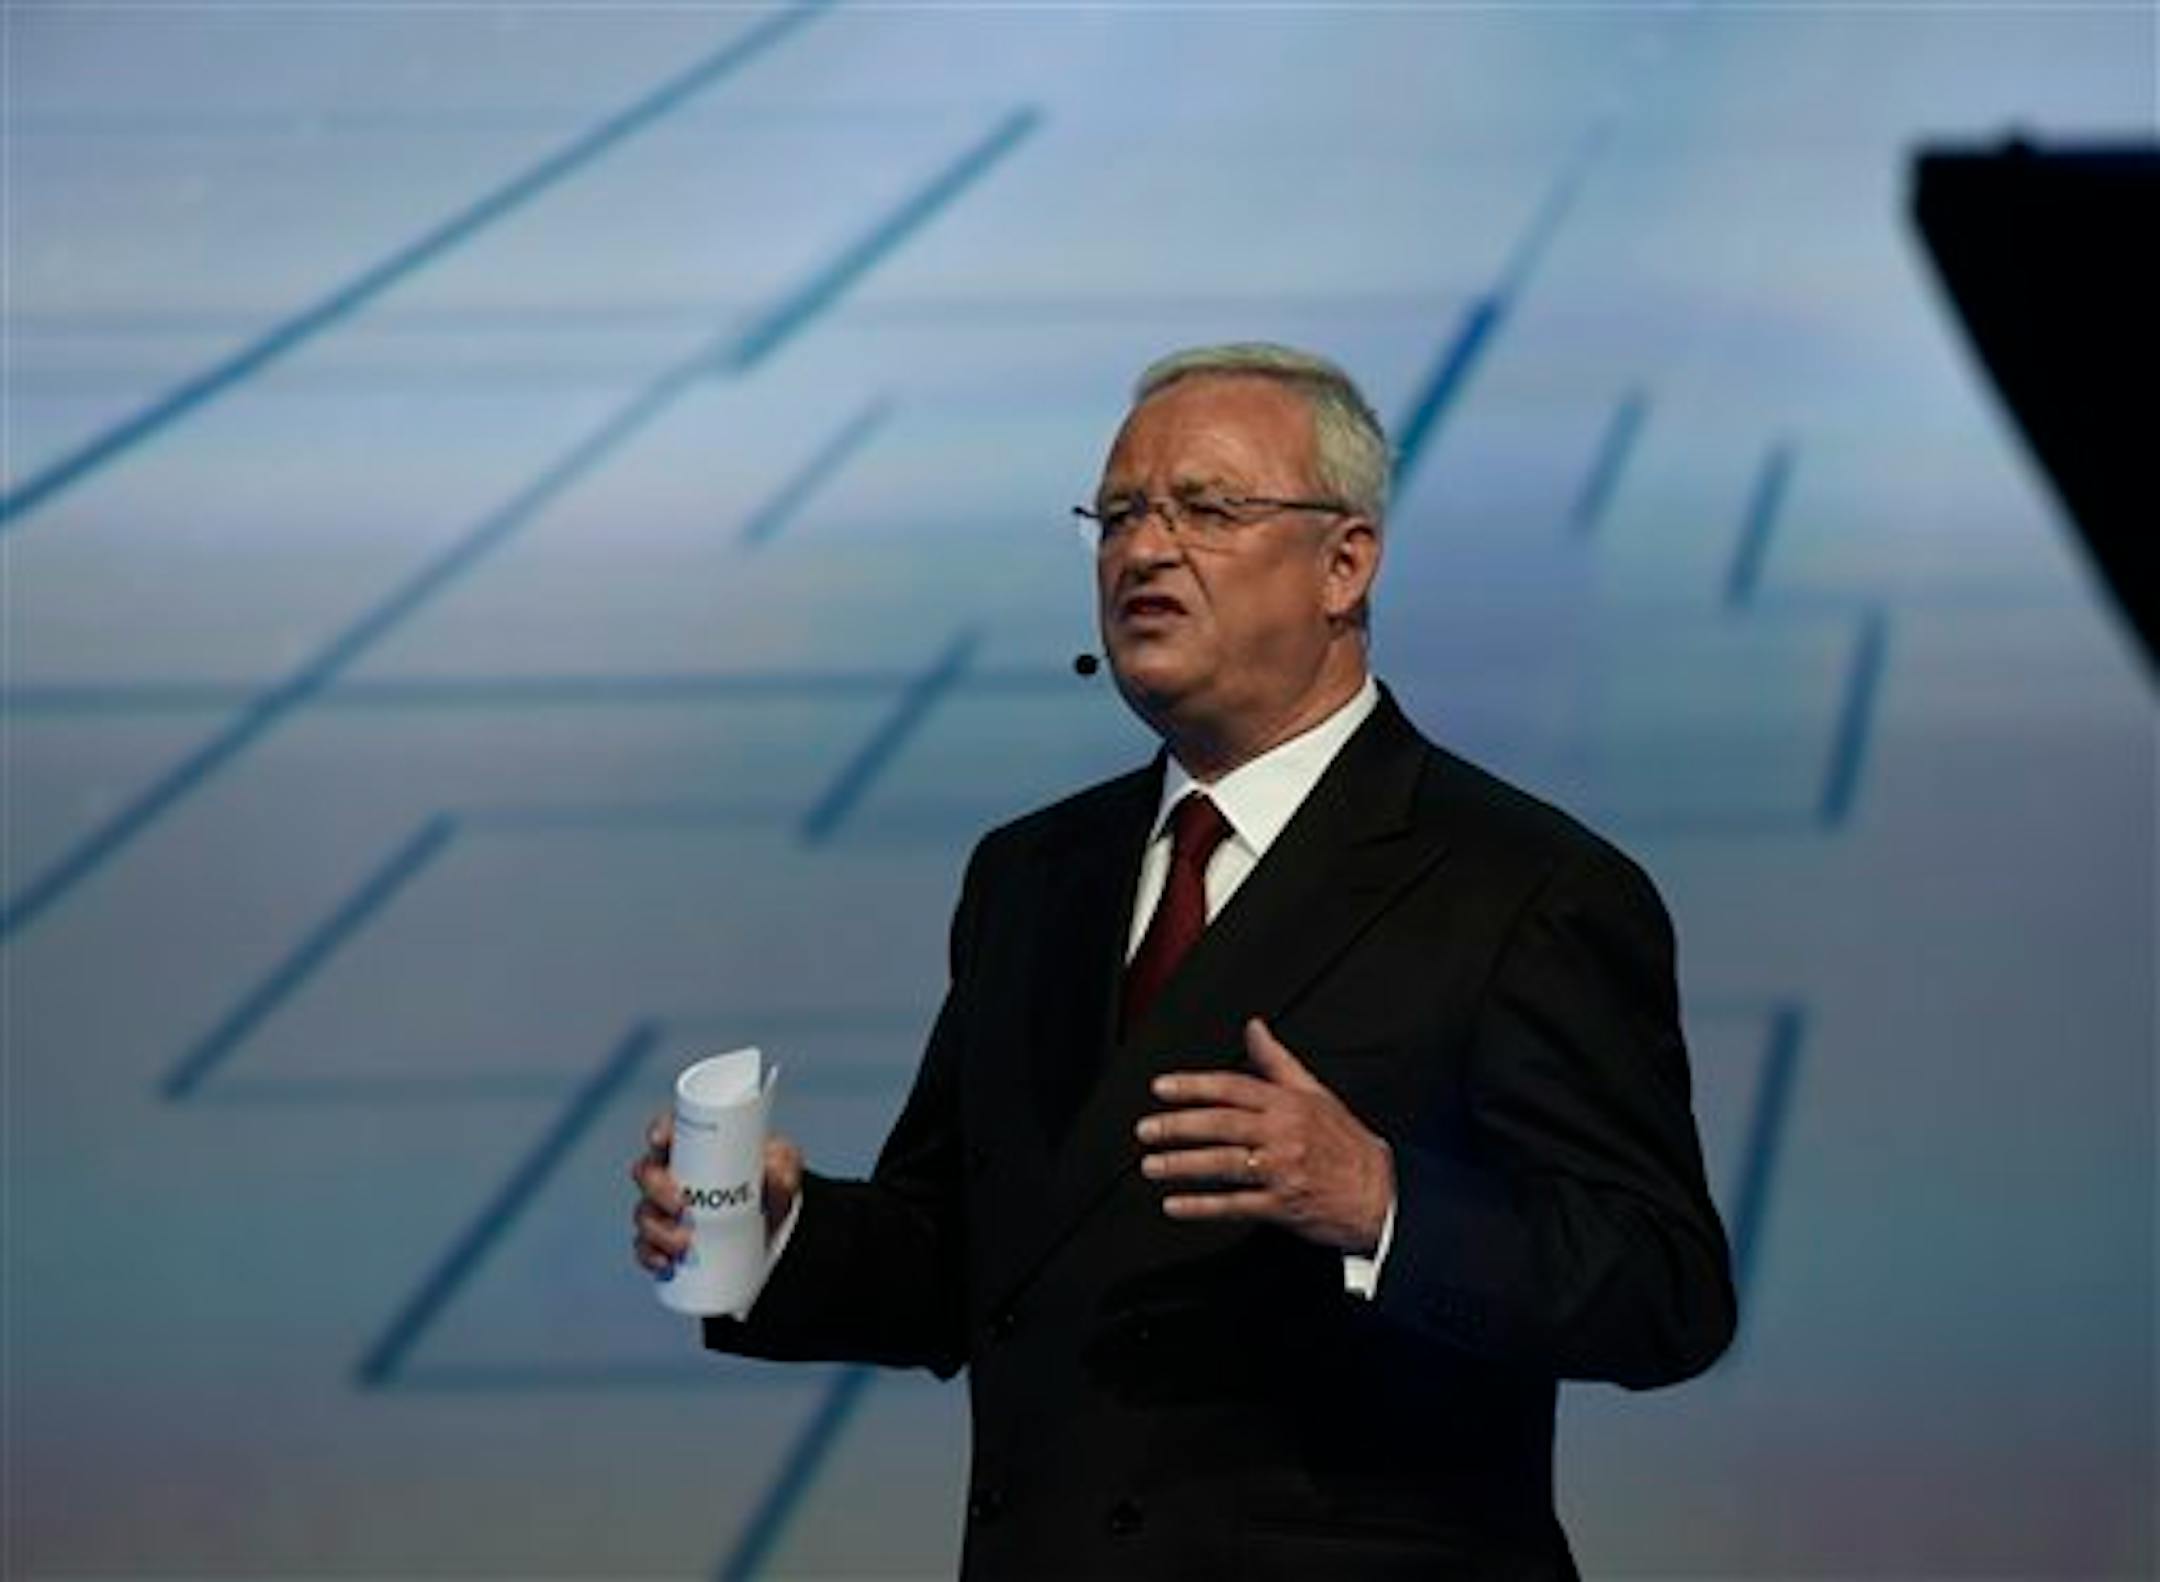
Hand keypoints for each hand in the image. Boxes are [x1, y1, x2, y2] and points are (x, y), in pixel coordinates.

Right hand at [630, 1112, 804, 1274]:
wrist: (773, 1221)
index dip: (657, 1131)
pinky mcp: (666, 1237)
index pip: (667, 1129)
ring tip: (683, 1242)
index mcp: (694, 1144)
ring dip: (657, 1229)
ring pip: (644, 1213)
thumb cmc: (770, 1179)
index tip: (661, 1141)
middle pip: (646, 1172)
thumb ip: (782, 1166)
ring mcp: (664, 1206)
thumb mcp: (783, 1166)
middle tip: (681, 1205)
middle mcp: (672, 1172)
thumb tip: (773, 1174)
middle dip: (656, 1189)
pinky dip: (651, 1255)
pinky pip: (646, 1247)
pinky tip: (666, 1263)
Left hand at [1136, 1018, 1393, 1253]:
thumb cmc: (1345, 1142)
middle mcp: (1283, 1135)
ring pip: (1224, 1164)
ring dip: (1183, 1165)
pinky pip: (1236, 1205)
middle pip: (1222, 1125)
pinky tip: (1177, 1205)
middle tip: (1146, 1129)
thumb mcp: (1315, 1092)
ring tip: (1152, 1165)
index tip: (1161, 1088)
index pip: (1233, 1088)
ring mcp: (1282, 1171)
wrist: (1381, 1193)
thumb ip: (1277, 1061)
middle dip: (1178, 1126)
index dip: (1194, 1086)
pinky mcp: (1283, 1205)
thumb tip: (1254, 1028)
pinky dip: (1203, 1206)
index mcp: (1288, 1104)